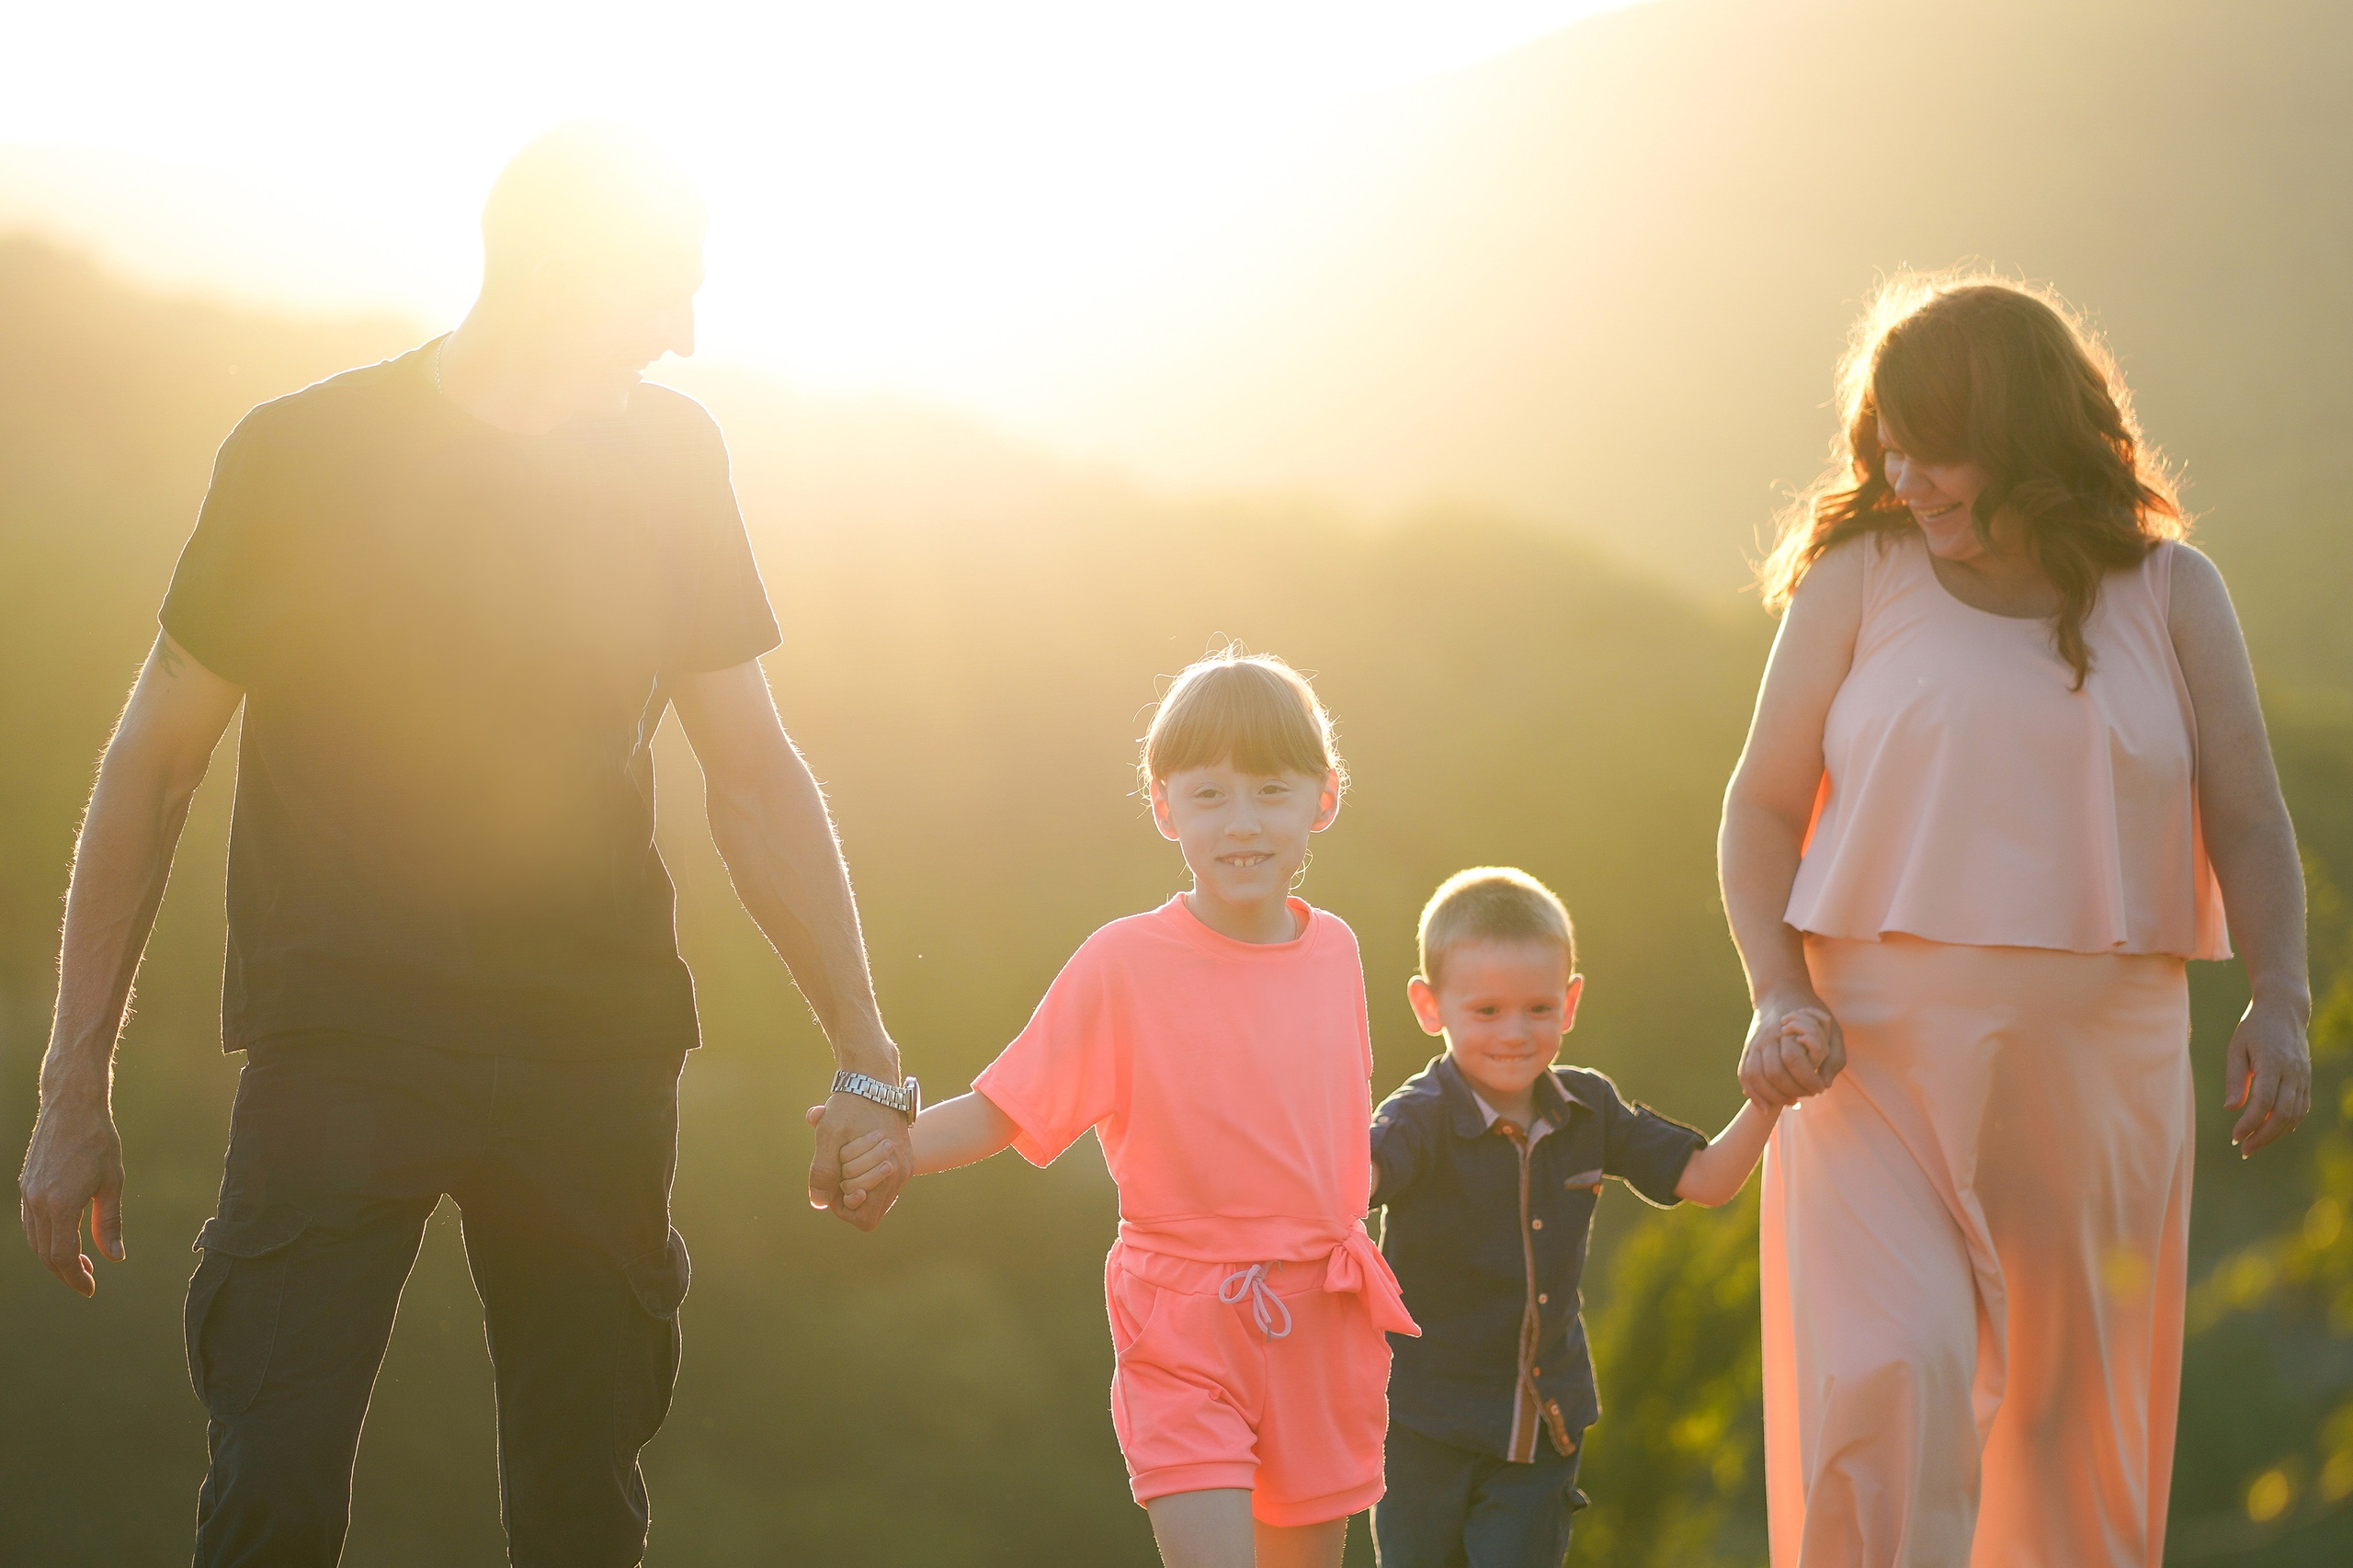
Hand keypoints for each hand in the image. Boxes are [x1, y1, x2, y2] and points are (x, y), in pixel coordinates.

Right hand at [19, 1089, 125, 1295]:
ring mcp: (28, 1194)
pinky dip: (45, 1239)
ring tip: (80, 1261)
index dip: (76, 1277)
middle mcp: (38, 1202)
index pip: (63, 1256)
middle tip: (87, 1279)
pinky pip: (31, 1224)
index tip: (90, 1288)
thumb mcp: (112, 1183)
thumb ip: (109, 1223)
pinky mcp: (25, 1185)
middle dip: (65, 1272)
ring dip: (54, 1257)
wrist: (71, 1107)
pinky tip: (65, 1239)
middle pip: (46, 1253)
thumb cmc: (99, 1142)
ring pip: (35, 1240)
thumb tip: (115, 1257)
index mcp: (61, 1204)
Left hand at [806, 1089, 911, 1230]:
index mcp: (889, 1173)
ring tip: (847, 1156)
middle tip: (839, 1163)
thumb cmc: (851, 1105)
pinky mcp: (902, 1159)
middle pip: (869, 1209)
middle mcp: (901, 1175)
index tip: (833, 1181)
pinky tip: (855, 1151)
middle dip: (848, 1191)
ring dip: (856, 1181)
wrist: (874, 1079)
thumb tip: (820, 1204)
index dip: (842, 1206)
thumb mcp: (829, 1136)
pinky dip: (864, 1172)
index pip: (863, 1218)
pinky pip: (880, 1182)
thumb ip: (823, 1172)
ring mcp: (903, 1167)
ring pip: (875, 1195)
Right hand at [1739, 989, 1845, 1106]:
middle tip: (1808, 1096)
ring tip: (1791, 1102)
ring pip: (1755, 1077)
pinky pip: (1744, 1075)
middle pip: (1773, 1073)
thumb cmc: (1812, 1014)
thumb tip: (1824, 1084)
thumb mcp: (1832, 1029)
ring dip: (1773, 1096)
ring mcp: (1754, 1044)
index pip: (1793, 1060)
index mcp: (1789, 1029)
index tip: (1820, 1088)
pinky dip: (1753, 1094)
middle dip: (1792, 1091)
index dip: (1807, 1080)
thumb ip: (1833, 1058)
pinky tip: (1764, 1107)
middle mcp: (1767, 1037)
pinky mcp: (1747, 1050)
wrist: (1781, 992)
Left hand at [2226, 995, 2310, 1157]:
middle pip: (2282, 1115)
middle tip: (2244, 1149)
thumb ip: (2235, 1079)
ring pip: (2294, 1115)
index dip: (2250, 1123)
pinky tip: (2271, 1130)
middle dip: (2263, 1136)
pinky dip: (2288, 1123)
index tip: (2235, 1136)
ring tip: (2254, 1143)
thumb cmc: (2254, 1029)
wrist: (2284, 1011)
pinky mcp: (2306, 1079)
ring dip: (2275, 1134)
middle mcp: (2292, 1073)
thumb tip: (2231, 1109)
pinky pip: (2301, 1108)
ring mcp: (2303, 1077)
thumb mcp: (2236, 1048)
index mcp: (2273, 1064)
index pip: (2264, 1103)